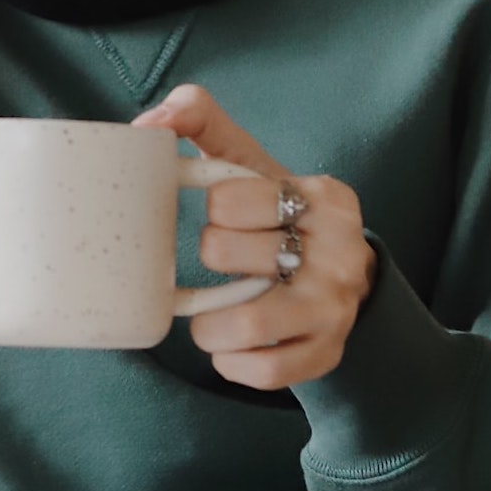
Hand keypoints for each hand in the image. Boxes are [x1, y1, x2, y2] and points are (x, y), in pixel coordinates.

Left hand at [132, 82, 374, 389]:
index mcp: (325, 196)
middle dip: (213, 256)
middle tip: (231, 257)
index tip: (232, 212)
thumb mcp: (251, 163)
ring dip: (209, 322)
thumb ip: (202, 121)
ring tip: (217, 309)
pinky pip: (261, 370)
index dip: (216, 208)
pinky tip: (235, 343)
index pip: (226, 199)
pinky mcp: (326, 354)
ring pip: (241, 323)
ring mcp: (336, 309)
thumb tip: (149, 122)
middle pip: (223, 254)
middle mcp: (341, 252)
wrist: (339, 278)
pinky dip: (232, 361)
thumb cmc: (277, 214)